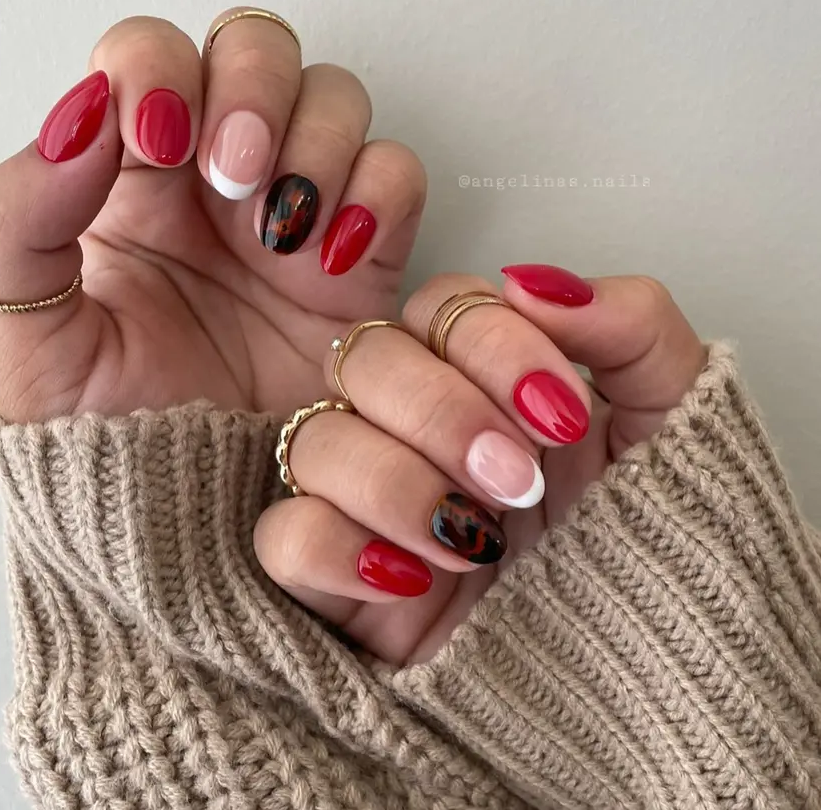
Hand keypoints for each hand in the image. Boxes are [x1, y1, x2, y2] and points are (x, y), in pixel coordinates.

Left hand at [0, 9, 425, 421]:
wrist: (200, 507)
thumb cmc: (112, 429)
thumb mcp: (25, 336)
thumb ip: (17, 217)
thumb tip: (80, 119)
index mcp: (128, 178)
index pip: (150, 55)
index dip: (162, 71)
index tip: (162, 142)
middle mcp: (217, 180)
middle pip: (254, 48)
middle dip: (253, 92)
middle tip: (236, 176)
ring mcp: (296, 210)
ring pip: (334, 97)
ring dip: (316, 144)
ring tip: (282, 234)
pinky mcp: (362, 256)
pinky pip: (396, 175)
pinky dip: (378, 197)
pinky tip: (335, 259)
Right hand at [254, 270, 706, 664]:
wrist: (637, 668)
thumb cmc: (652, 540)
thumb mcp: (671, 422)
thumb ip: (632, 327)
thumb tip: (533, 284)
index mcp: (482, 378)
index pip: (442, 307)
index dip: (491, 343)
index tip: (560, 413)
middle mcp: (414, 424)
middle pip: (365, 356)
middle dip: (443, 412)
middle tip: (518, 478)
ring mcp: (368, 496)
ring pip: (316, 439)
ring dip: (397, 482)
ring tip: (476, 541)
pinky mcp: (337, 577)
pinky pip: (282, 537)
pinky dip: (336, 547)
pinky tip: (410, 577)